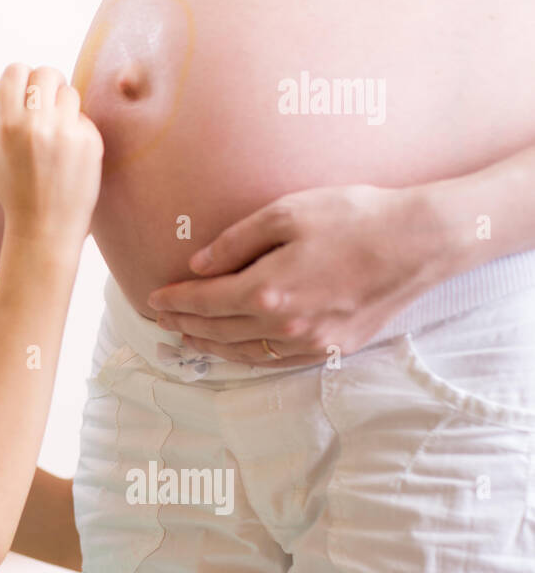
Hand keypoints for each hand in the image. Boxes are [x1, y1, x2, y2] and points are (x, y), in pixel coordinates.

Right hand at [0, 63, 102, 245]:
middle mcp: (39, 124)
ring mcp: (68, 132)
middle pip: (46, 73)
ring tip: (55, 135)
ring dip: (61, 106)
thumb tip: (4, 85)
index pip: (15, 72)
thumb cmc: (14, 190)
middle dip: (43, 83)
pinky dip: (76, 129)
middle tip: (43, 99)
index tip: (21, 87)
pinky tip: (68, 156)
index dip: (18, 77)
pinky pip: (83, 118)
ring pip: (68, 93)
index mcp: (10, 125)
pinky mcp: (90, 141)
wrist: (45, 226)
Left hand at [145, 184, 446, 366]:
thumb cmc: (354, 216)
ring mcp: (311, 341)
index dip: (175, 301)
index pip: (205, 303)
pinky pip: (276, 359)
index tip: (152, 298)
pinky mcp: (334, 347)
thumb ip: (236, 242)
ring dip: (210, 346)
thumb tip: (198, 266)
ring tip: (186, 337)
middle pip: (219, 331)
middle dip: (184, 325)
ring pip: (245, 352)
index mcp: (268, 289)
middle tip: (159, 319)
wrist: (420, 240)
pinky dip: (246, 355)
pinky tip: (234, 348)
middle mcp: (286, 324)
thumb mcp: (286, 213)